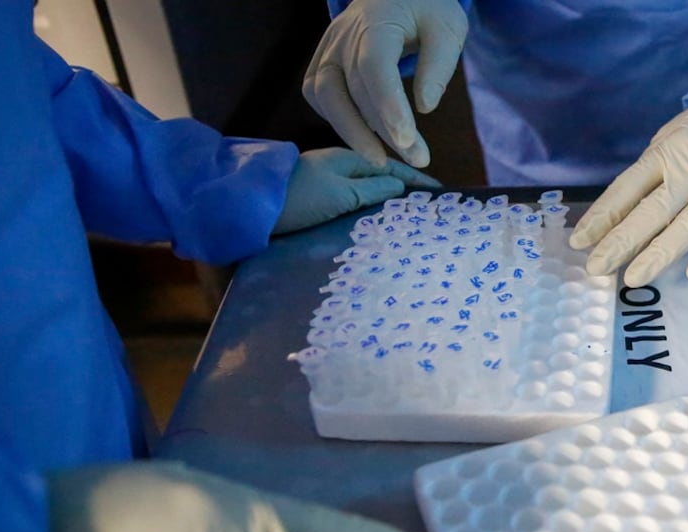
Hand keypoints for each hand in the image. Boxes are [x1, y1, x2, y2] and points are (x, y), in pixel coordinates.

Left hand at [274, 147, 439, 234]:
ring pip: (365, 188)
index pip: (392, 165)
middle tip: (429, 207)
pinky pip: (351, 198)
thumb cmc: (297, 198)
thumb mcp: (340, 194)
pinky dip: (368, 206)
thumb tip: (401, 186)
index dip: (417, 178)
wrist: (247, 206)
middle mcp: (337, 166)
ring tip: (408, 216)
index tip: (441, 192)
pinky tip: (374, 218)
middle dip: (405, 189)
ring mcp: (324, 180)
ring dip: (386, 198)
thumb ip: (373, 189)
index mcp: (347, 158)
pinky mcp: (314, 197)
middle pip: (380, 175)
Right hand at [302, 0, 468, 167]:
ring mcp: (327, 49)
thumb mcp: (448, 27)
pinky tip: (366, 138)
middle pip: (357, 89)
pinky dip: (340, 121)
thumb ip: (439, 64)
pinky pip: (320, 98)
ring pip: (328, 97)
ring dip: (355, 134)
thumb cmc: (425, 10)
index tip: (408, 139)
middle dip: (386, 130)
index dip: (388, 104)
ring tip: (384, 161)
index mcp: (377, 20)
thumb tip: (425, 108)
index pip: (375, 65)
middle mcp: (344, 35)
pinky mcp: (321, 65)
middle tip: (417, 158)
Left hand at [569, 98, 687, 285]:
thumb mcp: (671, 140)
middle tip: (596, 268)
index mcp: (666, 154)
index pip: (626, 189)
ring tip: (633, 278)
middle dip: (621, 241)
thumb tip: (616, 217)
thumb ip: (649, 175)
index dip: (601, 217)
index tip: (579, 242)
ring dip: (658, 254)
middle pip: (651, 211)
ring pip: (687, 226)